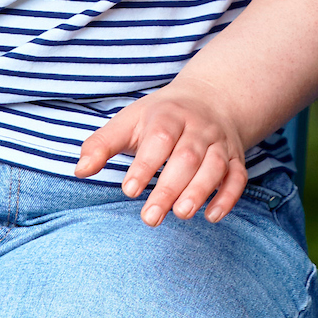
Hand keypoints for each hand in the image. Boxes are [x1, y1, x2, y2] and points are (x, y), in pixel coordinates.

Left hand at [76, 72, 248, 224]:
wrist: (211, 99)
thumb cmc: (160, 117)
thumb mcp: (129, 121)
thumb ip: (102, 144)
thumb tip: (79, 170)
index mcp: (168, 115)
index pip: (159, 138)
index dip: (145, 164)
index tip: (129, 190)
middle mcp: (197, 128)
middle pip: (187, 157)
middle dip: (170, 188)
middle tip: (151, 217)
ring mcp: (219, 143)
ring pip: (215, 167)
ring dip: (200, 192)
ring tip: (181, 214)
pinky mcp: (235, 159)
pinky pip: (238, 177)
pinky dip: (228, 197)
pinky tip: (212, 216)